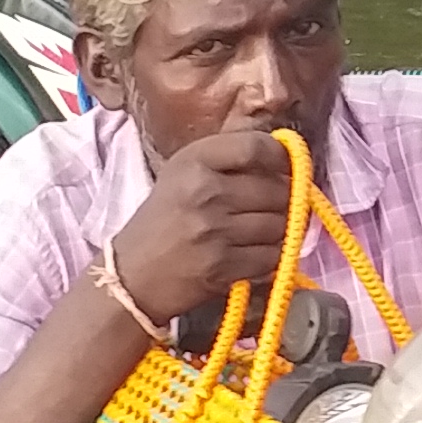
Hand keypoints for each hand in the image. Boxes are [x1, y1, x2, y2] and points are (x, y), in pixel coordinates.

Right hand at [103, 130, 301, 333]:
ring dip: (281, 229)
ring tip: (263, 231)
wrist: (133, 275)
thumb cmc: (163, 220)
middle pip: (276, 189)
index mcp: (194, 161)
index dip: (283, 156)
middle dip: (286, 198)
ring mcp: (215, 230)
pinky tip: (256, 253)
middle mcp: (205, 191)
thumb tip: (287, 161)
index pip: (255, 147)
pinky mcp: (223, 265)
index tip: (288, 165)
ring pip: (280, 224)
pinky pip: (272, 256)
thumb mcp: (182, 174)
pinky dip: (272, 256)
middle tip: (277, 206)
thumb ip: (228, 162)